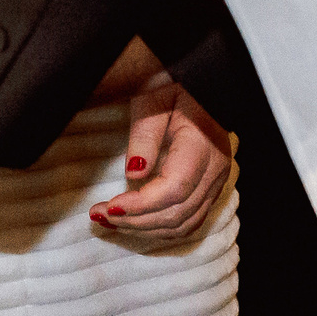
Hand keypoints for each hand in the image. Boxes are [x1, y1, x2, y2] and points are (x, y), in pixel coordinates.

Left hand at [90, 76, 233, 245]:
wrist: (203, 86)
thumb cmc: (175, 87)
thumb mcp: (153, 100)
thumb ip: (144, 135)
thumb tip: (134, 174)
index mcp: (202, 145)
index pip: (174, 189)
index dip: (141, 205)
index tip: (109, 207)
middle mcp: (215, 170)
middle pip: (177, 213)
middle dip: (135, 221)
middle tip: (99, 216)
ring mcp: (216, 182)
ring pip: (183, 224)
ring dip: (145, 229)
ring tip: (111, 222)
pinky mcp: (211, 188)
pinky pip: (190, 221)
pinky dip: (161, 229)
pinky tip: (136, 224)